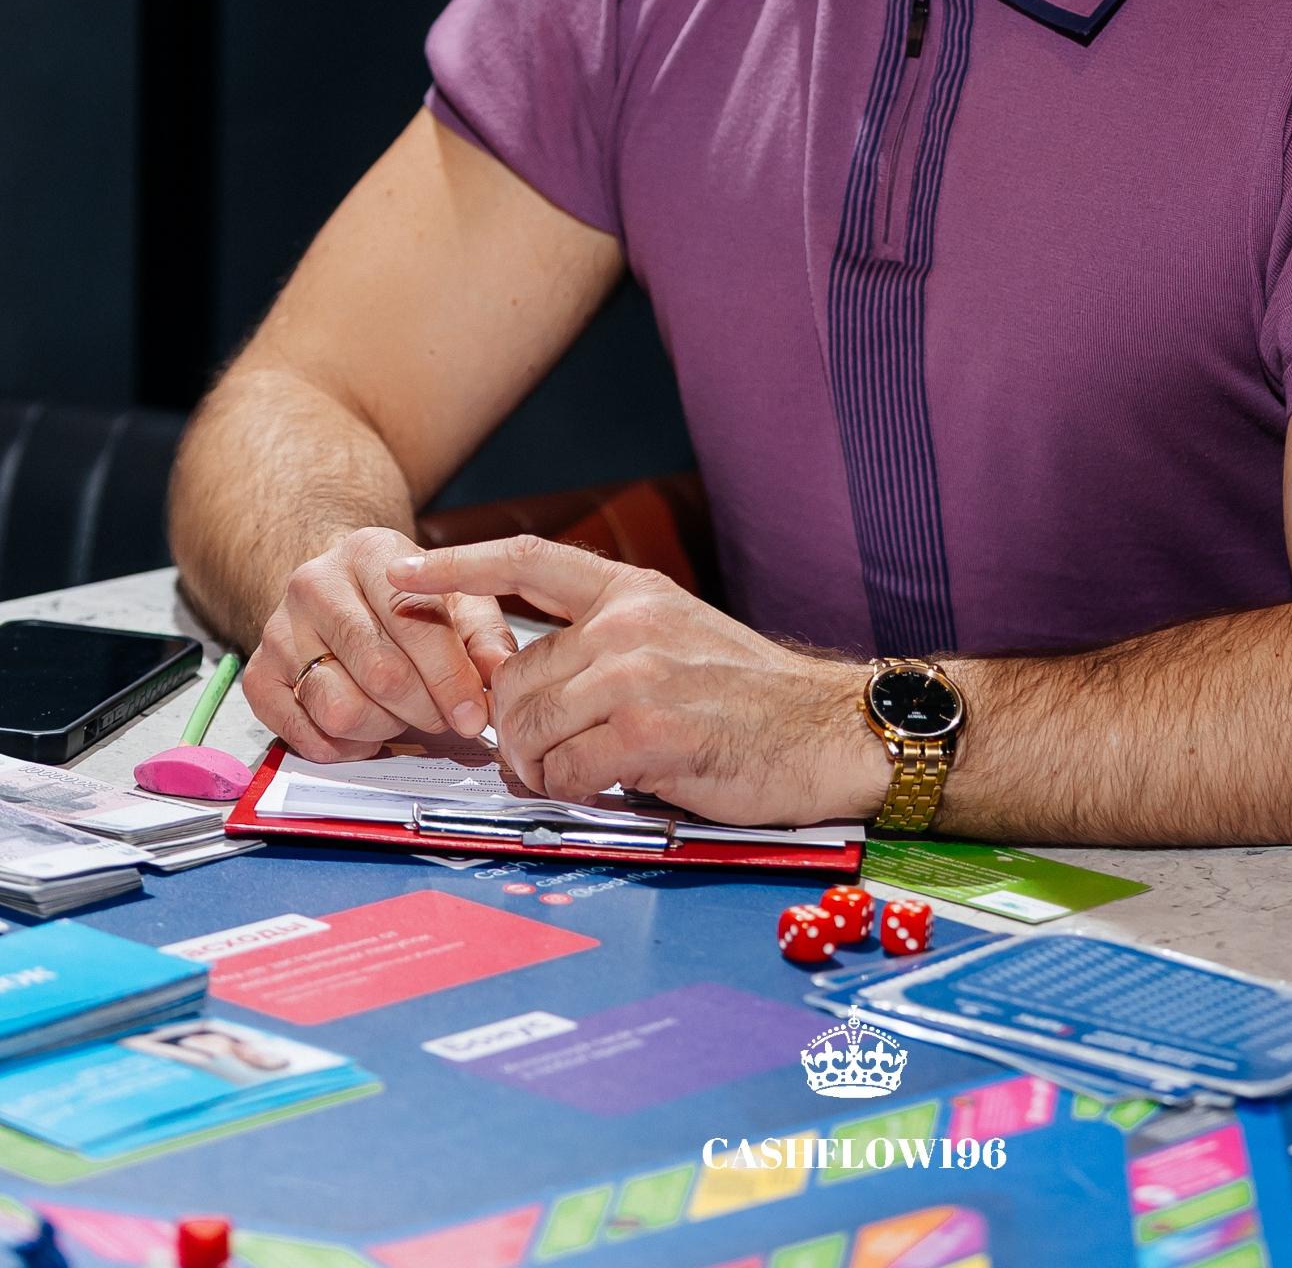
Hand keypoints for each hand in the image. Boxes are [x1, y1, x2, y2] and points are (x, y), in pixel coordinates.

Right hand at [244, 525, 518, 762]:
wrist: (339, 590)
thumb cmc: (407, 600)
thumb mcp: (457, 600)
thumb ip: (484, 635)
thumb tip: (498, 676)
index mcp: (370, 552)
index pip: (411, 619)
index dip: (449, 677)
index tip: (474, 715)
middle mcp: (314, 584)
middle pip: (380, 672)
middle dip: (425, 709)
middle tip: (445, 719)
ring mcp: (279, 630)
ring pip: (340, 709)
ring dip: (384, 727)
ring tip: (401, 713)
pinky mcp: (258, 675)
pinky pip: (305, 736)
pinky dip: (345, 746)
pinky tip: (367, 727)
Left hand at [390, 536, 890, 827]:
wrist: (829, 730)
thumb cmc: (752, 698)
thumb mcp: (676, 639)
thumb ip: (601, 648)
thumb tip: (524, 687)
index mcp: (632, 591)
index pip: (525, 561)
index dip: (455, 567)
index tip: (399, 575)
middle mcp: (628, 623)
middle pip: (512, 678)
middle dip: (515, 730)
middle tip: (550, 758)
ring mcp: (637, 675)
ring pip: (528, 730)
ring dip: (542, 768)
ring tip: (589, 772)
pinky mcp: (648, 733)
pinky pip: (562, 775)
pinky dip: (574, 793)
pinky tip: (619, 785)